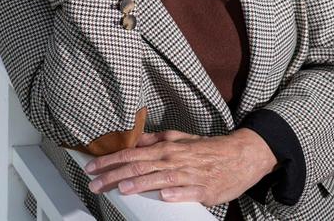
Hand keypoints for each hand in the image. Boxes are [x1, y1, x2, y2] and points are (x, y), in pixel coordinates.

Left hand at [83, 128, 277, 205]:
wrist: (241, 156)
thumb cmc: (209, 148)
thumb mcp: (180, 138)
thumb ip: (156, 139)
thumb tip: (136, 140)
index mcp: (166, 148)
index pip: (131, 154)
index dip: (109, 160)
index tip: (92, 167)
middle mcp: (173, 160)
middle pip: (138, 168)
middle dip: (114, 176)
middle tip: (94, 184)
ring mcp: (188, 175)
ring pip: (159, 179)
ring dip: (139, 185)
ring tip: (121, 190)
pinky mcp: (204, 190)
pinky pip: (187, 193)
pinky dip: (175, 194)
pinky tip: (163, 196)